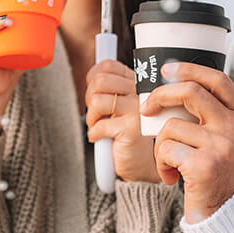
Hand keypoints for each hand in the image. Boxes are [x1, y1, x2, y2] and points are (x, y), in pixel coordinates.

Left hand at [85, 59, 159, 183]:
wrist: (144, 166)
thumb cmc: (129, 136)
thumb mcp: (120, 107)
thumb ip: (110, 89)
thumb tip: (91, 77)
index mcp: (137, 84)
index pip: (109, 66)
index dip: (93, 78)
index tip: (95, 94)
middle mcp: (140, 93)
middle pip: (99, 81)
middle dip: (89, 99)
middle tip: (95, 114)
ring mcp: (138, 110)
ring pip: (97, 101)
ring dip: (91, 118)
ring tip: (98, 126)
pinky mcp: (132, 128)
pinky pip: (99, 125)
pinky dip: (94, 134)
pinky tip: (102, 138)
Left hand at [142, 61, 233, 222]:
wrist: (229, 215)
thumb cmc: (221, 174)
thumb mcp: (230, 138)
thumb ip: (213, 113)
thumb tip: (175, 84)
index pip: (217, 80)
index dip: (189, 69)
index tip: (167, 70)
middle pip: (190, 91)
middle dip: (161, 95)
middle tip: (147, 107)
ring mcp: (223, 146)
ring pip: (171, 125)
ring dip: (161, 145)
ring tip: (171, 162)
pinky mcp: (205, 166)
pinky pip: (166, 149)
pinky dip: (161, 163)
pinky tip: (172, 176)